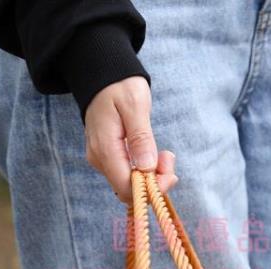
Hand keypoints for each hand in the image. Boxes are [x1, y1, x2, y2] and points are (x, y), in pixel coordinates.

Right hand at [84, 76, 177, 202]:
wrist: (102, 75)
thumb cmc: (119, 85)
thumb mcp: (135, 105)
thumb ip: (141, 138)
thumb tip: (147, 167)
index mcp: (105, 149)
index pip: (127, 188)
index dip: (151, 189)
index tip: (169, 169)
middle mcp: (100, 160)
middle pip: (129, 190)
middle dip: (155, 182)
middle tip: (169, 157)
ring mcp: (103, 160)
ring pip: (130, 184)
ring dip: (153, 175)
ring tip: (164, 154)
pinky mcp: (109, 158)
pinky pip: (128, 174)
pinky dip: (145, 169)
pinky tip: (154, 155)